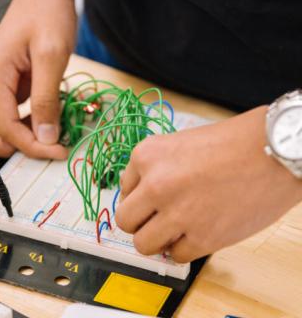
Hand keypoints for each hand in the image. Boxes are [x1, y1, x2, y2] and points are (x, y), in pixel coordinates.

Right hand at [0, 0, 75, 158]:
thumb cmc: (46, 14)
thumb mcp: (52, 55)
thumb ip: (46, 100)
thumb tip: (45, 139)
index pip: (3, 128)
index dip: (30, 146)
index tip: (57, 151)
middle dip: (4, 147)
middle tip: (38, 145)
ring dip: (10, 139)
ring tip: (44, 134)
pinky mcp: (3, 88)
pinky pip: (1, 118)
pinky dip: (18, 128)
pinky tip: (42, 121)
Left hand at [116, 106, 301, 262]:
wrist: (275, 150)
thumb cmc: (233, 144)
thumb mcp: (179, 144)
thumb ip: (154, 170)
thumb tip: (140, 200)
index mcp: (146, 155)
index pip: (123, 191)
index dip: (141, 198)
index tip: (156, 200)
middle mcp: (155, 184)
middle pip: (126, 221)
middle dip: (141, 223)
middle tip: (159, 220)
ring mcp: (177, 213)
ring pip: (143, 245)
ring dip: (158, 241)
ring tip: (177, 230)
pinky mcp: (202, 238)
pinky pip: (176, 256)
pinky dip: (185, 249)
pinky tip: (199, 233)